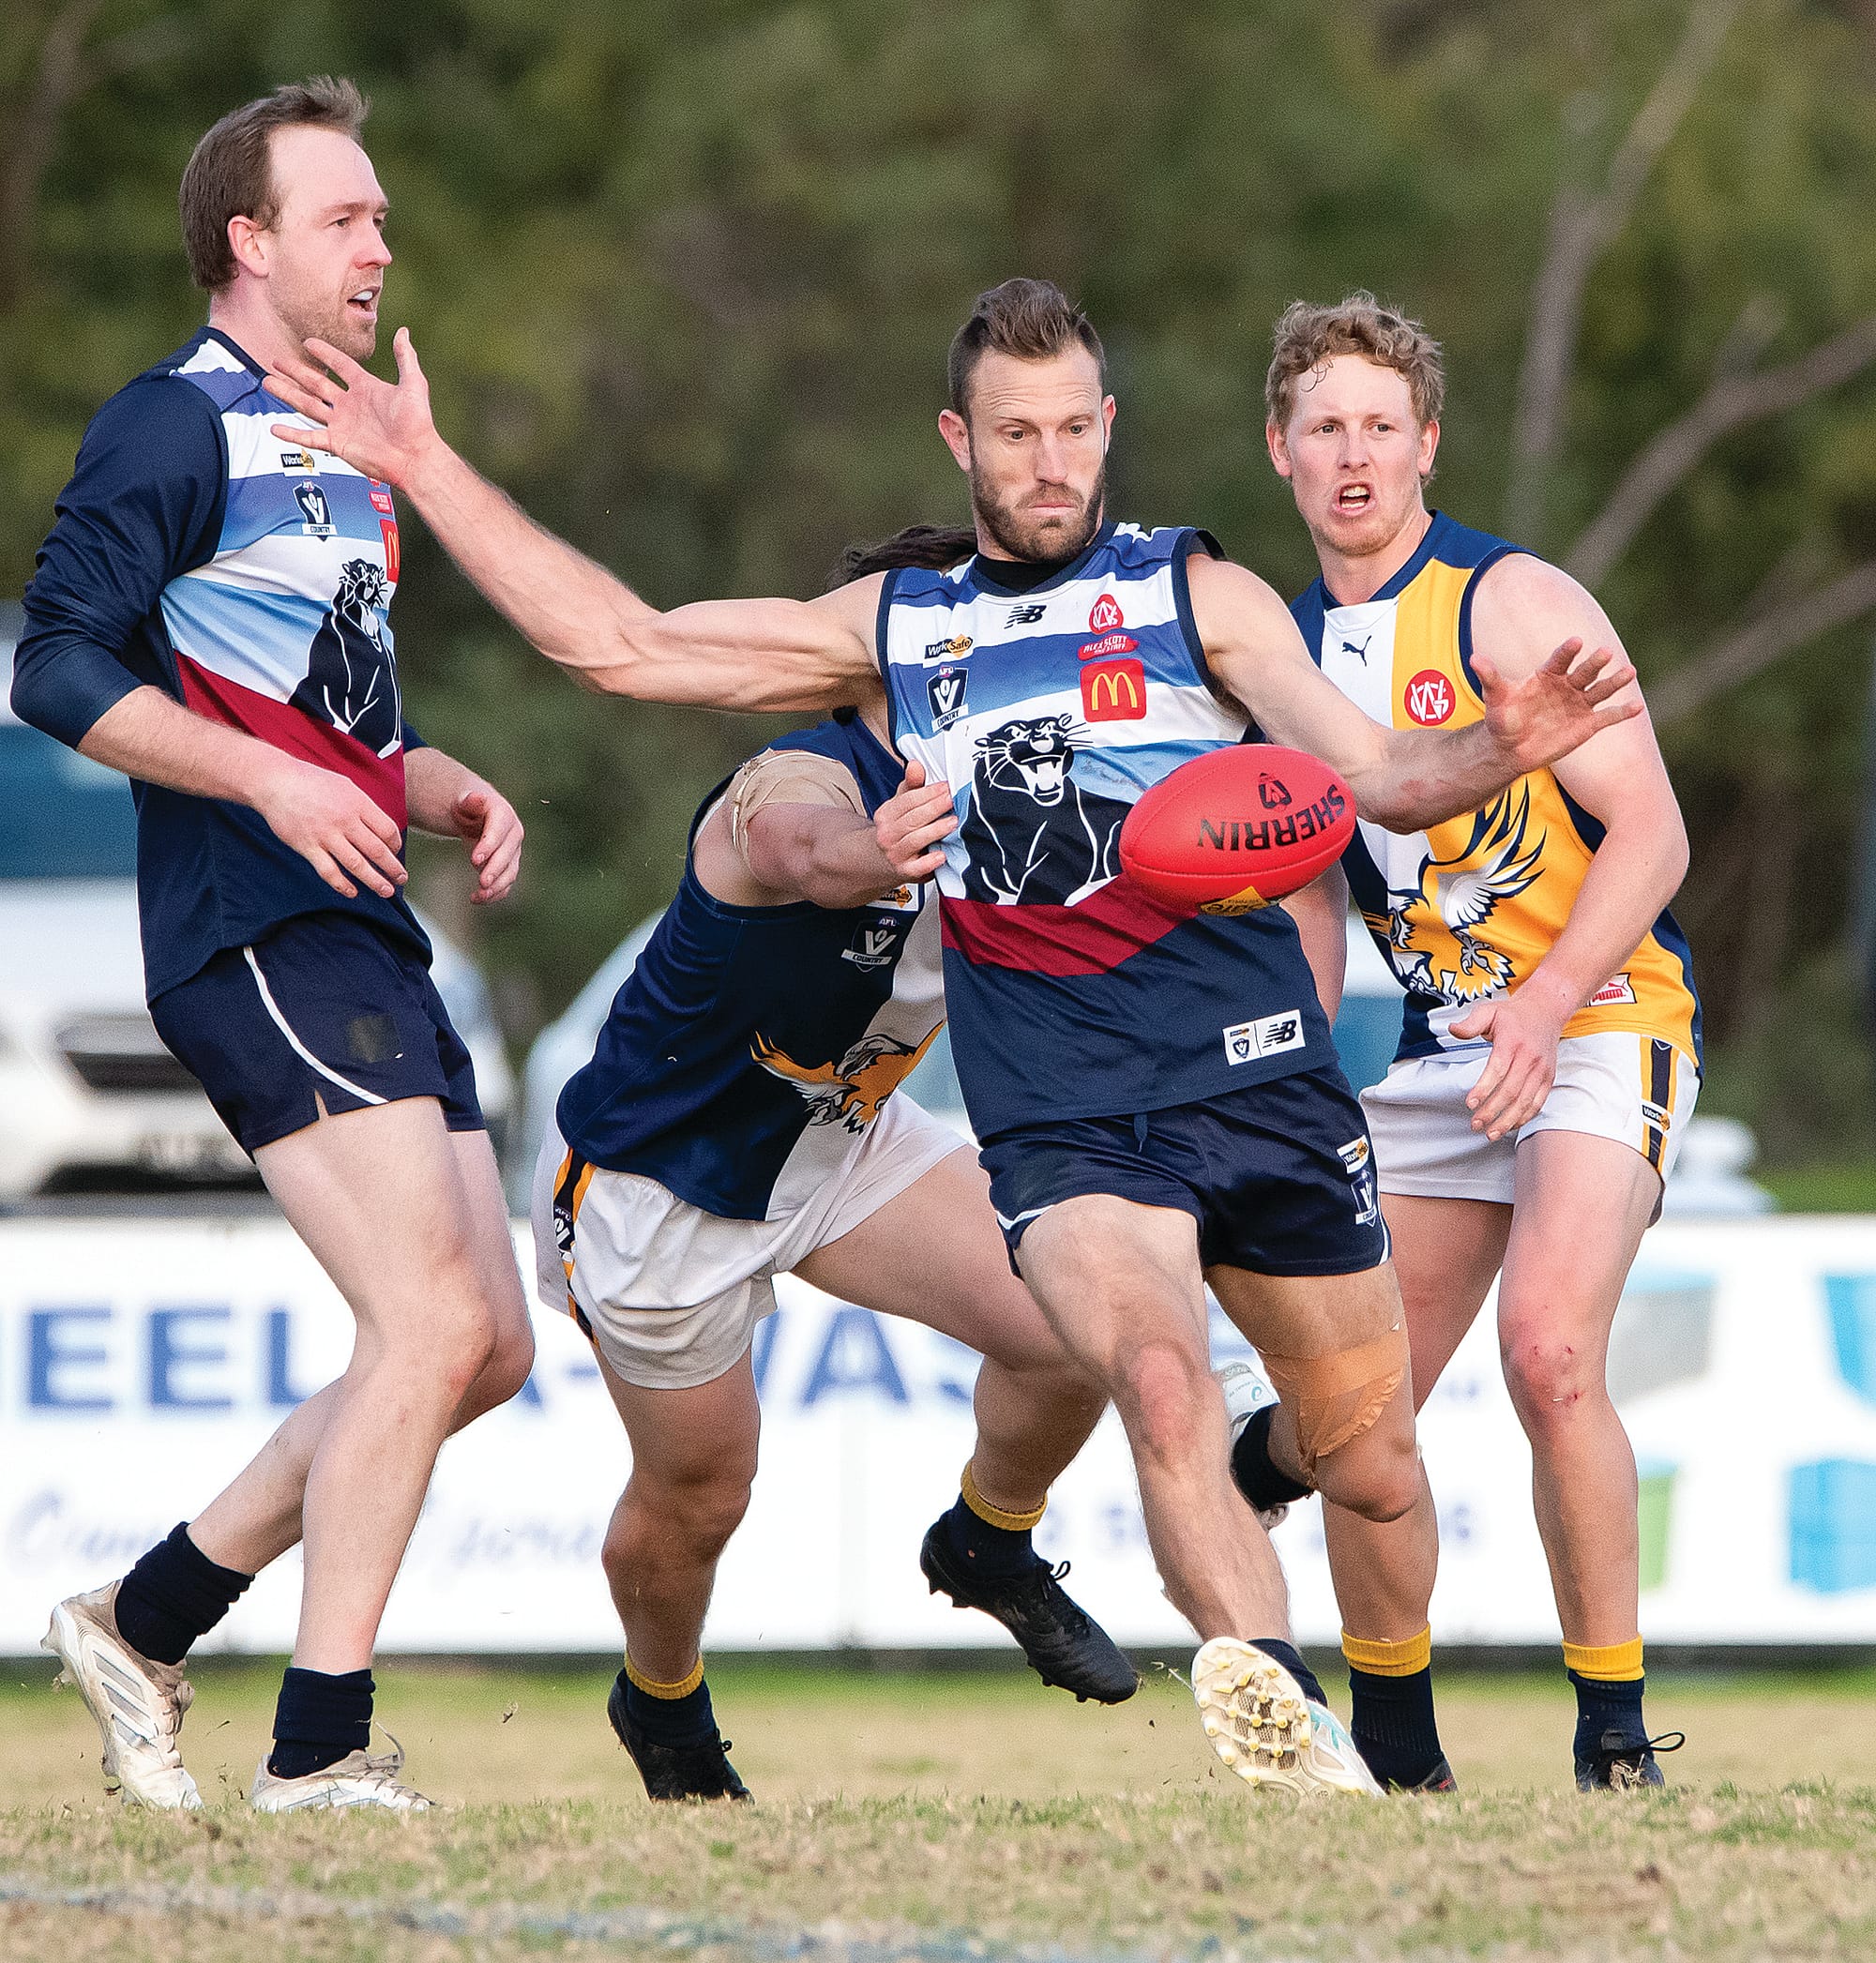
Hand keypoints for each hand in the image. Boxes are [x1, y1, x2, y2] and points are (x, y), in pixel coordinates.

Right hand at [255, 761, 407, 899]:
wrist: (275, 781)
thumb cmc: (310, 781)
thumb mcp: (345, 786)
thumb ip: (362, 807)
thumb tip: (379, 828)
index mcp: (358, 803)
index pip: (387, 830)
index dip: (396, 845)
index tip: (395, 852)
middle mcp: (345, 820)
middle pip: (377, 850)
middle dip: (393, 868)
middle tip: (401, 878)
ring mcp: (326, 835)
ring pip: (357, 865)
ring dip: (375, 881)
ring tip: (386, 891)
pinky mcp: (307, 846)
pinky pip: (329, 871)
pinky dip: (343, 885)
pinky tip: (352, 892)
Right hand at [265, 327, 440, 489]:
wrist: (415, 457)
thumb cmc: (418, 424)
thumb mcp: (413, 385)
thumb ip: (406, 358)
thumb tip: (404, 332)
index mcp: (366, 388)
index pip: (340, 365)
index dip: (325, 353)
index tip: (309, 342)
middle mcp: (350, 405)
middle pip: (316, 383)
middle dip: (296, 372)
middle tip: (277, 361)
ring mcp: (342, 424)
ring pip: (307, 405)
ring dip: (287, 393)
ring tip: (267, 381)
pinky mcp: (337, 443)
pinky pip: (310, 437)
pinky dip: (292, 433)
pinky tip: (276, 428)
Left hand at [446, 782, 523, 903]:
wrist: (476, 815)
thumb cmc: (468, 807)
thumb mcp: (465, 800)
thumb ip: (470, 800)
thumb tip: (477, 797)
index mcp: (504, 815)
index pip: (499, 832)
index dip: (489, 846)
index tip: (474, 860)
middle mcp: (513, 835)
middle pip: (507, 855)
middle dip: (495, 869)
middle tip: (482, 882)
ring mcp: (513, 852)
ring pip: (510, 872)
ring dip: (497, 886)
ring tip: (479, 895)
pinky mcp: (507, 867)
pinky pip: (505, 884)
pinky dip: (494, 894)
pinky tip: (476, 899)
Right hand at [874, 760, 954, 881]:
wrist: (884, 860)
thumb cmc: (899, 829)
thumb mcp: (901, 805)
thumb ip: (911, 785)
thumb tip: (915, 764)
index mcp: (886, 814)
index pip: (907, 801)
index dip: (928, 792)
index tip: (945, 786)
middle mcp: (888, 834)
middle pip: (913, 818)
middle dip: (934, 808)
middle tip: (952, 800)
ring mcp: (895, 853)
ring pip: (916, 839)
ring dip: (936, 830)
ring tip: (953, 822)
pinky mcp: (905, 871)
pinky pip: (917, 867)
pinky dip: (929, 862)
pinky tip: (942, 855)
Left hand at [1450, 986, 1565, 1140]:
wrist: (1546, 1010)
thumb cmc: (1513, 1014)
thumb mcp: (1489, 1010)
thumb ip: (1470, 1023)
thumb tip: (1452, 1029)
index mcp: (1512, 1042)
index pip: (1498, 1069)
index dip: (1484, 1089)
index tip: (1470, 1103)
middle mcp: (1530, 1058)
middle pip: (1511, 1091)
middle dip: (1492, 1111)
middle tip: (1475, 1124)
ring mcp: (1541, 1070)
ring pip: (1526, 1101)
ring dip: (1508, 1120)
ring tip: (1491, 1133)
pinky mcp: (1548, 1078)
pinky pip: (1538, 1102)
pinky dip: (1525, 1117)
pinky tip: (1510, 1126)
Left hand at [1473, 637, 1639, 773]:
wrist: (1511, 748)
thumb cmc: (1503, 718)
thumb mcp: (1495, 698)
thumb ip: (1490, 677)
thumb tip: (1474, 658)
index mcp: (1548, 675)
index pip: (1560, 660)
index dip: (1567, 651)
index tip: (1576, 641)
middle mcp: (1567, 685)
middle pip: (1584, 671)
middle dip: (1594, 663)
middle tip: (1605, 652)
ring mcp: (1579, 704)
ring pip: (1600, 690)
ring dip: (1614, 682)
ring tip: (1630, 671)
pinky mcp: (1587, 724)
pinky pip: (1607, 717)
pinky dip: (1622, 713)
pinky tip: (1638, 707)